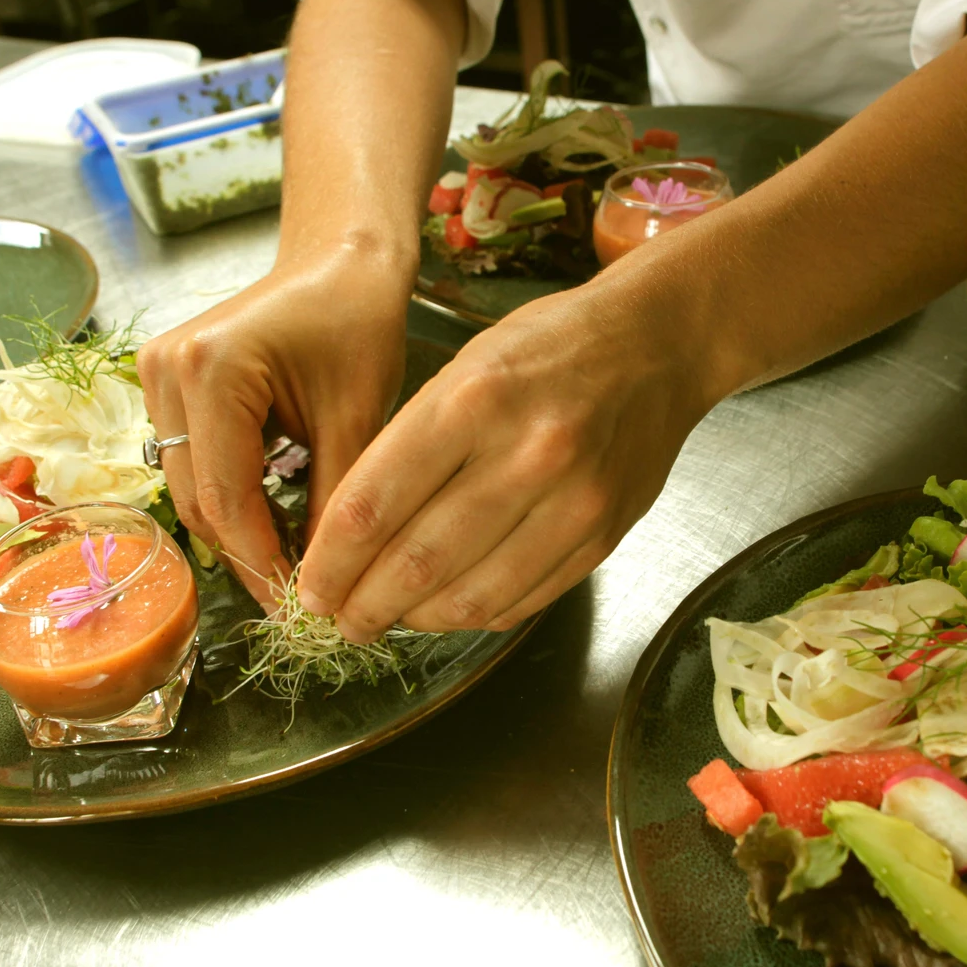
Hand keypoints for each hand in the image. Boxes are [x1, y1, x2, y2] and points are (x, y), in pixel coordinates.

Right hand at [137, 244, 411, 604]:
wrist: (339, 262)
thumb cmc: (357, 322)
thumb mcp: (355, 419)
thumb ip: (335, 504)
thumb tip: (323, 586)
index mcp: (212, 370)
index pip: (225, 498)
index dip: (260, 561)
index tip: (298, 609)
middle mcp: (166, 370)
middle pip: (198, 498)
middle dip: (247, 553)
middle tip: (298, 599)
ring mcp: (156, 374)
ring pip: (190, 486)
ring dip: (237, 528)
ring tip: (291, 567)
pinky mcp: (164, 382)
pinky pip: (192, 461)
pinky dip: (230, 495)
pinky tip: (273, 520)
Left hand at [296, 282, 718, 640]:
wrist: (658, 346)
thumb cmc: (547, 348)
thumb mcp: (463, 368)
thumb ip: (409, 448)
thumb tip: (349, 537)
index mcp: (473, 401)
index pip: (373, 505)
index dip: (329, 563)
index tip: (309, 587)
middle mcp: (526, 454)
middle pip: (416, 562)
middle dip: (362, 605)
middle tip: (338, 620)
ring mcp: (572, 502)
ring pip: (468, 596)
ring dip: (415, 620)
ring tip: (388, 618)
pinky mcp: (601, 537)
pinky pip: (520, 601)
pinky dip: (472, 615)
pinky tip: (446, 607)